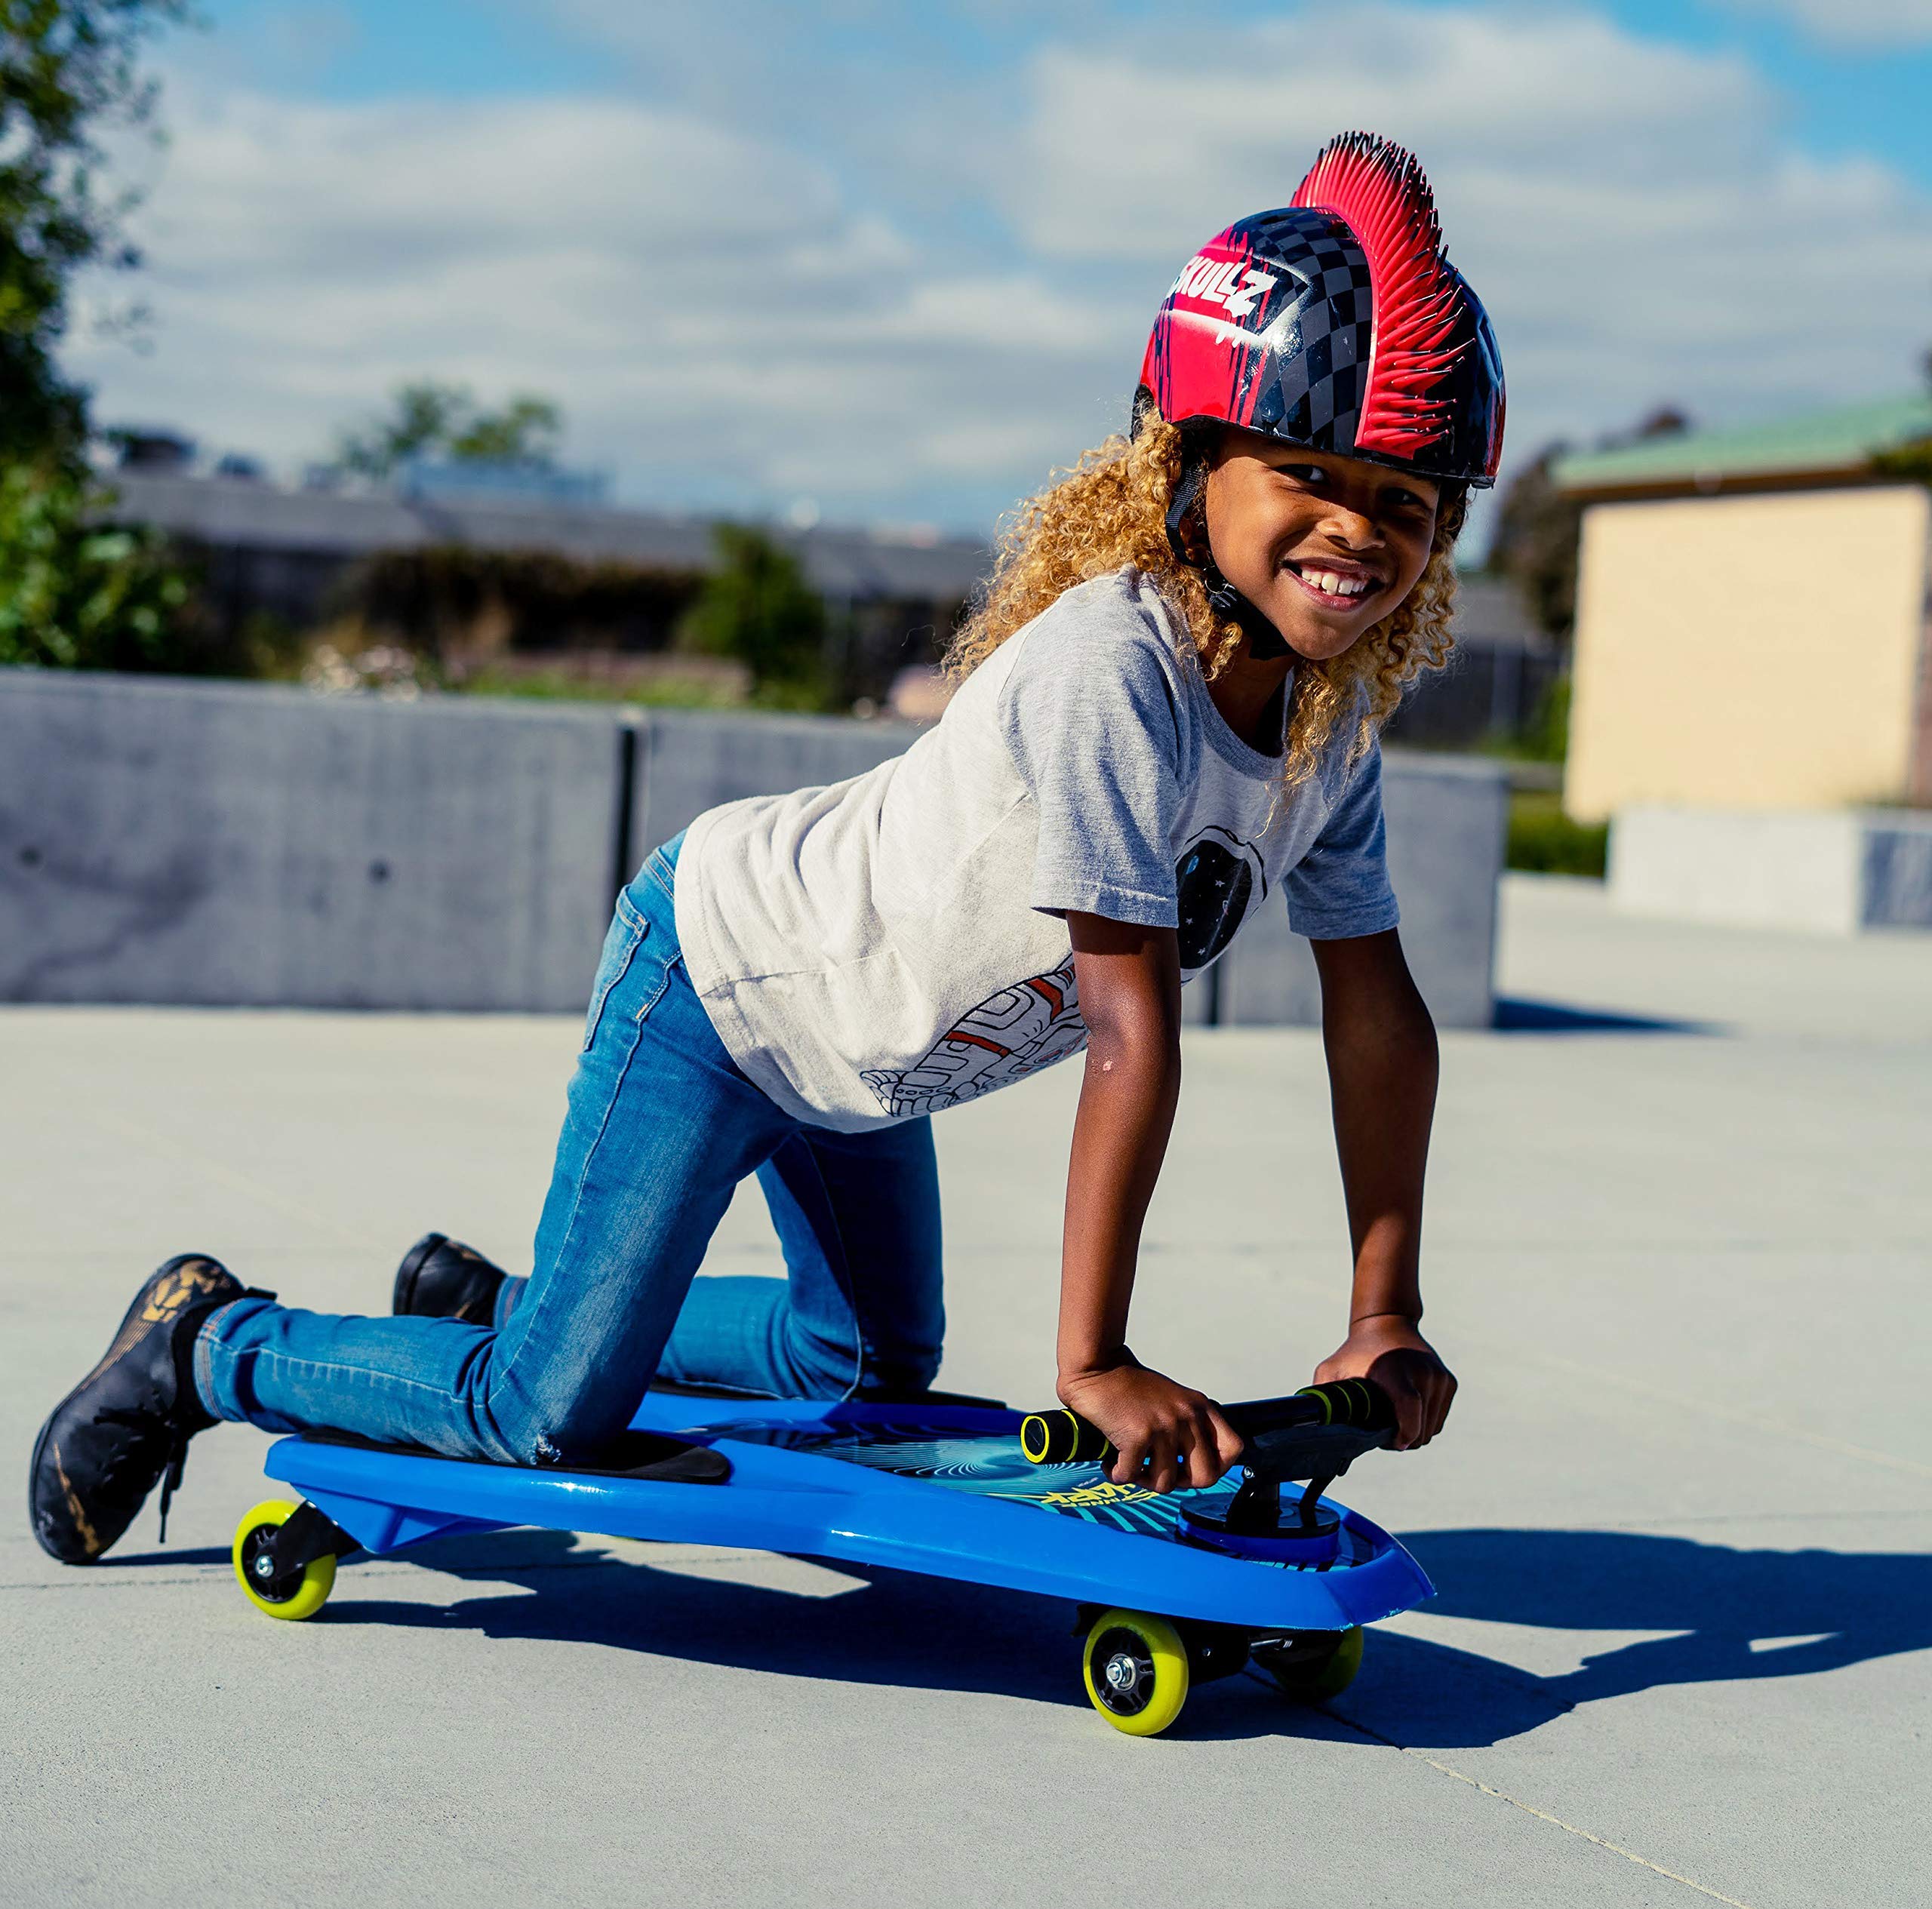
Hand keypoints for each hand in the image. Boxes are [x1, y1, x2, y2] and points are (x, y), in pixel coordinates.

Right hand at [1057, 1358, 1244, 1491]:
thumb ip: (1187, 1425)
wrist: (1096, 1368)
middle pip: (1205, 1476)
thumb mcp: (1172, 1399)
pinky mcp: (1138, 1434)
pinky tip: (1111, 1463)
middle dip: (1180, 1483)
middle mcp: (1186, 1416)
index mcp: (1198, 1407)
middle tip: (1159, 1473)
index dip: (1218, 1468)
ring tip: (1130, 1466)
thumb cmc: (1127, 1385)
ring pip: (1166, 1483)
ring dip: (1143, 1480)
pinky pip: (1131, 1475)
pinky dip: (1117, 1474)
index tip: (1193, 1469)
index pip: (1233, 1448)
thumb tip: (1193, 1466)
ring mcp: (1164, 1426)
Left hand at [1315, 1316, 1455, 1449]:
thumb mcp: (1332, 1369)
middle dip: (1403, 1438)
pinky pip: (1439, 1418)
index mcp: (1396, 1374)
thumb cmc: (1356, 1352)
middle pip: (1421, 1431)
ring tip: (1393, 1419)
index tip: (1390, 1441)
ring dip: (1414, 1431)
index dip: (1402, 1437)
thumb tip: (1309, 1426)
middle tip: (1383, 1428)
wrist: (1386, 1323)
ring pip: (1432, 1429)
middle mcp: (1423, 1375)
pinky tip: (1407, 1411)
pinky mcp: (1448, 1382)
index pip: (1410, 1416)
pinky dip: (1426, 1421)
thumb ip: (1322, 1395)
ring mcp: (1439, 1378)